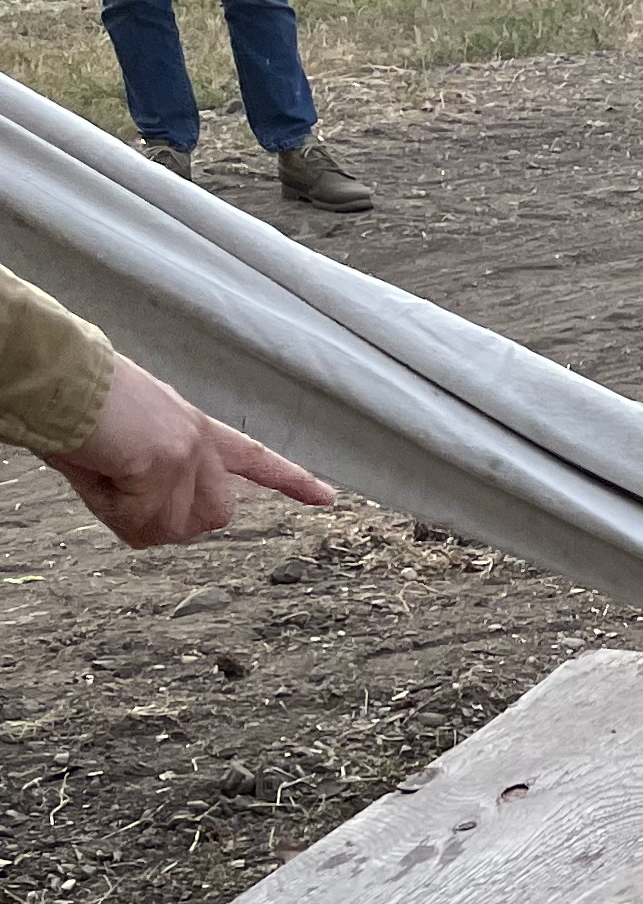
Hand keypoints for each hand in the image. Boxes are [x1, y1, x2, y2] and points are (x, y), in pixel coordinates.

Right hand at [38, 354, 336, 546]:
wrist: (55, 376)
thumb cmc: (74, 404)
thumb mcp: (125, 444)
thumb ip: (152, 478)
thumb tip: (153, 519)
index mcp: (193, 428)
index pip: (253, 457)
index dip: (290, 480)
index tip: (327, 498)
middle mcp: (200, 440)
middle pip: (213, 517)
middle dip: (167, 521)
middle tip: (124, 492)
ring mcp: (188, 452)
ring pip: (172, 526)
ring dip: (131, 516)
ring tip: (104, 474)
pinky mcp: (165, 462)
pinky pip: (140, 521)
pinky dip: (110, 509)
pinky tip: (98, 472)